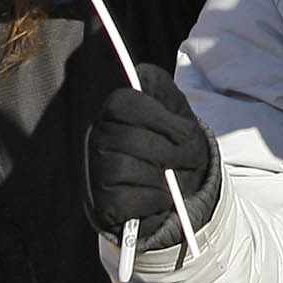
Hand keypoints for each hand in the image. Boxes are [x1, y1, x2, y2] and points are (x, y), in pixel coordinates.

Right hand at [84, 66, 219, 247]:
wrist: (178, 184)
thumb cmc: (177, 140)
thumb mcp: (177, 109)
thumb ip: (161, 89)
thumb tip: (138, 80)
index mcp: (116, 107)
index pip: (125, 104)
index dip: (162, 121)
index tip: (186, 134)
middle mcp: (97, 135)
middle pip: (128, 139)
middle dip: (168, 152)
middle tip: (188, 159)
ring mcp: (94, 170)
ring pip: (121, 167)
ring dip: (159, 176)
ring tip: (170, 178)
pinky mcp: (100, 203)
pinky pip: (123, 200)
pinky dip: (152, 200)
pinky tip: (159, 196)